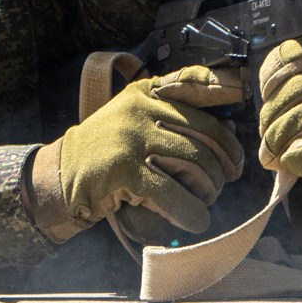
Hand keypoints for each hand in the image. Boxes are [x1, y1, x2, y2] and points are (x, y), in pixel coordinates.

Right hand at [25, 67, 245, 241]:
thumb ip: (169, 118)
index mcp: (144, 93)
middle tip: (230, 175)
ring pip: (194, 161)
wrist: (59, 176)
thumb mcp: (132, 120)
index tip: (242, 90)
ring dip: (210, 186)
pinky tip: (198, 220)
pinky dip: (191, 210)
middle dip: (224, 157)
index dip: (220, 85)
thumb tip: (226, 129)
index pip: (189, 82)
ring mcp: (132, 138)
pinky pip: (172, 192)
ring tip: (208, 198)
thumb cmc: (105, 152)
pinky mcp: (125, 169)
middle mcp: (140, 109)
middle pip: (203, 132)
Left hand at [256, 39, 301, 215]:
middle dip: (271, 117)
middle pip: (297, 88)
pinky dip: (295, 158)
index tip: (267, 100)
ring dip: (277, 141)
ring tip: (270, 155)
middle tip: (266, 138)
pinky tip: (290, 164)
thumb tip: (266, 94)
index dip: (272, 78)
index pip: (298, 52)